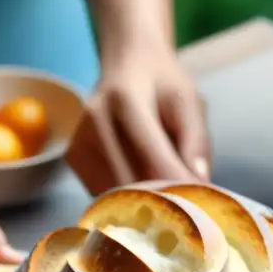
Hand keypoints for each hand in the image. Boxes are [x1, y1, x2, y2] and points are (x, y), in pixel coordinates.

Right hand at [67, 48, 209, 195]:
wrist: (127, 63)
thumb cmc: (162, 83)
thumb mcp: (189, 102)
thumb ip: (195, 141)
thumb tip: (198, 184)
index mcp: (125, 99)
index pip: (152, 156)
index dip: (177, 184)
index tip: (198, 204)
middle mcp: (94, 119)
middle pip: (130, 180)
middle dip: (160, 198)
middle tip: (185, 208)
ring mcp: (78, 139)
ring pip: (115, 192)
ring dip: (142, 200)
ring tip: (164, 192)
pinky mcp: (73, 157)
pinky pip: (103, 191)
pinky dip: (125, 197)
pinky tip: (140, 181)